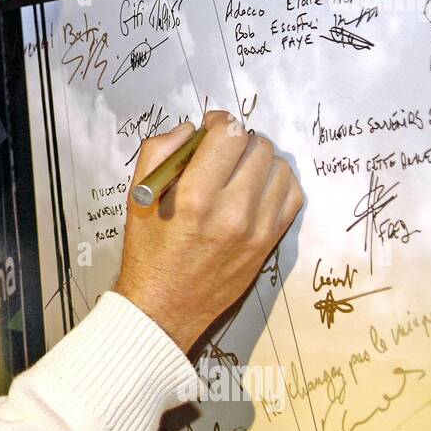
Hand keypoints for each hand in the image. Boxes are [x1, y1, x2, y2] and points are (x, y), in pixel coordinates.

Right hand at [114, 110, 304, 353]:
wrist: (164, 308)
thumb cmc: (148, 252)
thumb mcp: (138, 197)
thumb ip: (158, 152)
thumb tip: (190, 129)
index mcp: (195, 197)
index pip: (229, 135)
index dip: (220, 122)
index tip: (210, 128)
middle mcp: (232, 212)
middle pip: (258, 147)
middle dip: (239, 140)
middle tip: (222, 151)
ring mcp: (257, 230)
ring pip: (279, 167)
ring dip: (260, 159)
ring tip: (240, 169)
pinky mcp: (270, 243)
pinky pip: (293, 195)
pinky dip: (278, 182)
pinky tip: (257, 187)